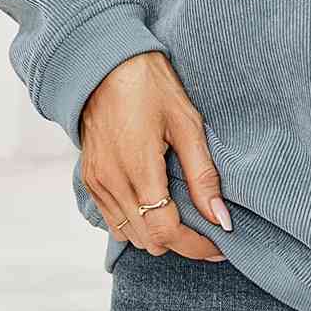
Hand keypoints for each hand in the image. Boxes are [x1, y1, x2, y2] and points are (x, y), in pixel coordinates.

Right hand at [78, 50, 230, 261]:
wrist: (105, 64)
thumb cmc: (151, 86)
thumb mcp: (186, 123)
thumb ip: (203, 175)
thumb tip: (220, 218)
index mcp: (138, 169)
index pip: (166, 232)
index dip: (196, 246)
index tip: (220, 246)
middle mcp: (112, 183)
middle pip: (149, 242)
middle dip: (182, 243)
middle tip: (209, 230)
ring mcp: (97, 183)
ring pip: (130, 235)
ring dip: (158, 235)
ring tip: (186, 219)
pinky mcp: (90, 179)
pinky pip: (113, 220)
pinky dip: (137, 223)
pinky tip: (158, 205)